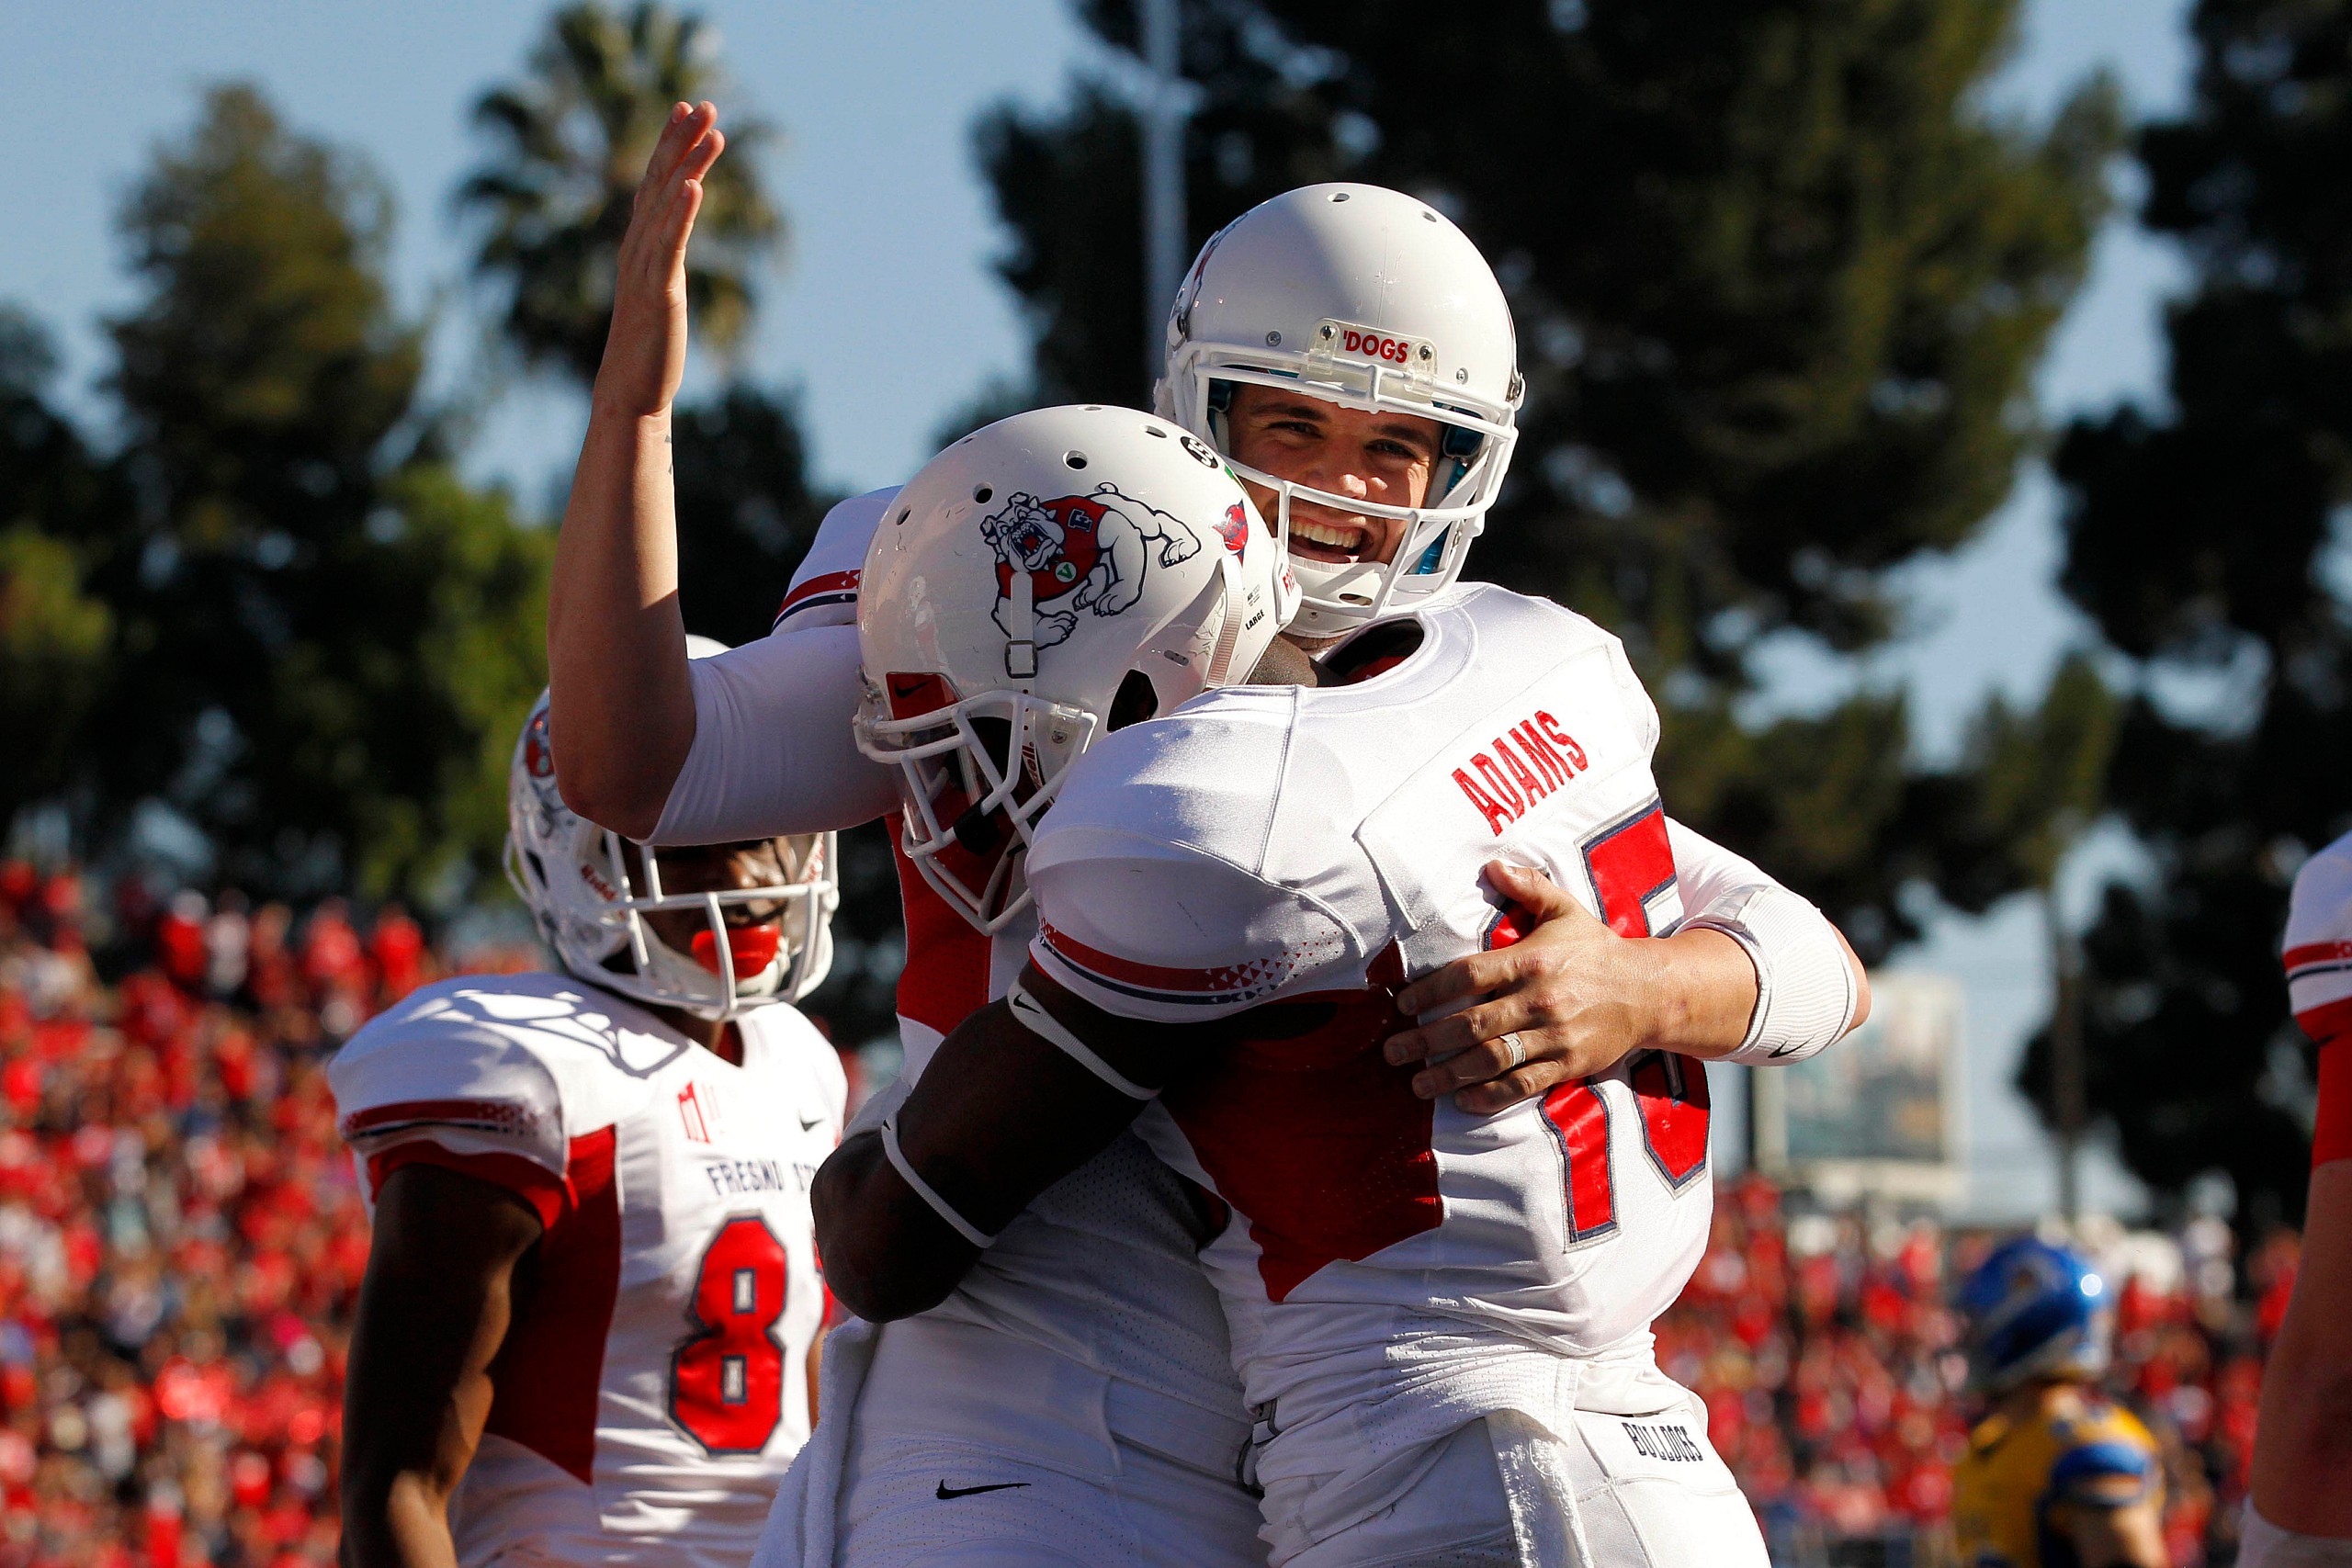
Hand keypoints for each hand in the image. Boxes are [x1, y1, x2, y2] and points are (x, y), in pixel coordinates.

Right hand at [593, 100, 725, 419]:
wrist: (629, 391)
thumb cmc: (646, 346)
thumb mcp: (658, 293)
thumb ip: (664, 263)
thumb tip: (674, 244)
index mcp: (639, 246)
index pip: (654, 184)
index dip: (669, 145)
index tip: (685, 108)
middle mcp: (637, 248)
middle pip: (658, 182)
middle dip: (680, 141)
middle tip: (702, 103)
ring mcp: (645, 268)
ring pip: (666, 206)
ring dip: (689, 165)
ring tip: (712, 132)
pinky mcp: (658, 292)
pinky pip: (669, 245)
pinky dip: (680, 213)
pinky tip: (694, 185)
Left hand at [1382, 861, 1662, 1113]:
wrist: (1650, 991)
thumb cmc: (1597, 949)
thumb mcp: (1565, 910)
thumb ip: (1528, 887)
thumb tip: (1492, 865)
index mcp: (1531, 960)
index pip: (1468, 975)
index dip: (1430, 991)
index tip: (1403, 1005)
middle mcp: (1539, 1000)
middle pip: (1472, 1024)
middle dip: (1427, 1041)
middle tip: (1393, 1051)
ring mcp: (1554, 1036)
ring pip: (1492, 1060)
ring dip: (1450, 1075)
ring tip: (1419, 1083)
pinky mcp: (1568, 1064)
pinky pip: (1523, 1085)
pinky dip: (1491, 1096)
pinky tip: (1463, 1101)